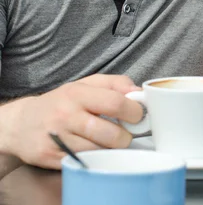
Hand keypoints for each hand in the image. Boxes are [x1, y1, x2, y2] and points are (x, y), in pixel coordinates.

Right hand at [2, 74, 143, 168]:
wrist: (20, 123)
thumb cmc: (61, 102)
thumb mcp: (85, 84)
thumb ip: (115, 83)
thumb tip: (139, 91)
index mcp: (78, 93)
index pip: (116, 103)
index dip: (134, 111)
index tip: (137, 115)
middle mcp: (66, 115)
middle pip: (111, 134)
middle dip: (126, 137)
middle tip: (125, 133)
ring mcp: (58, 138)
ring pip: (100, 151)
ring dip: (111, 149)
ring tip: (108, 141)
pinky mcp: (52, 157)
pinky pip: (85, 161)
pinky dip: (95, 158)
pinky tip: (92, 149)